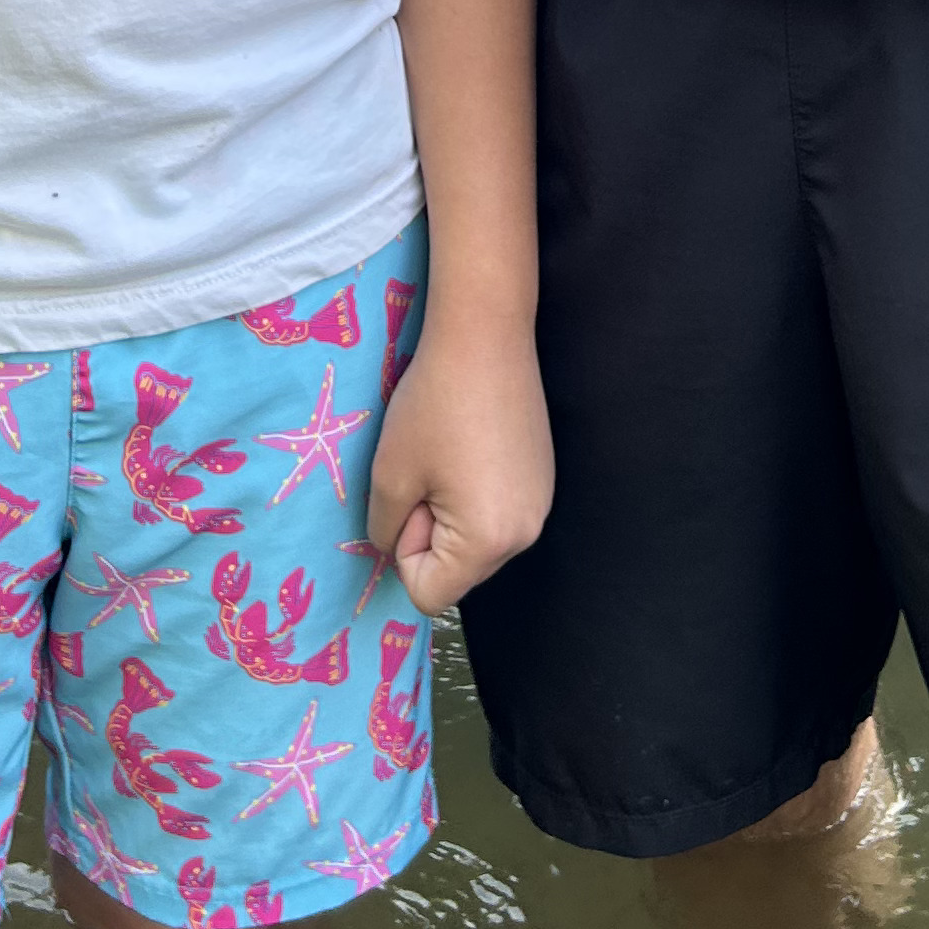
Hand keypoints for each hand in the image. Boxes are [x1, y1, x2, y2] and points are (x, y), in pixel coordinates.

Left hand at [365, 312, 552, 616]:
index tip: (411, 496)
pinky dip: (475, 492)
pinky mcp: (542, 478)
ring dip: (450, 512)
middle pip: (457, 570)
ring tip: (447, 454)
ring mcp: (541, 505)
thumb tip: (396, 548)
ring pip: (475, 542)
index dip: (405, 552)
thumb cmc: (433, 404)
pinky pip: (498, 513)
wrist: (486, 335)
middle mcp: (527, 534)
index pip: (430, 594)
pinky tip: (470, 443)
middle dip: (430, 532)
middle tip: (426, 470)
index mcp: (489, 542)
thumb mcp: (389, 474)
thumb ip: (385, 531)